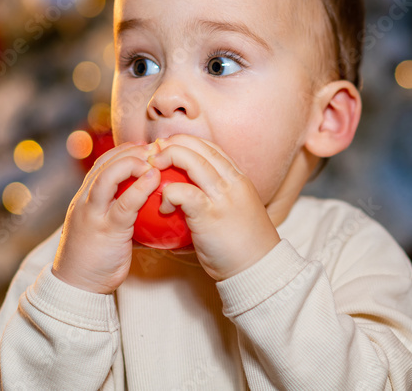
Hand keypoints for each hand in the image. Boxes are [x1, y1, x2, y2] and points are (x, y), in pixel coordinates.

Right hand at [52, 141, 161, 293]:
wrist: (77, 287)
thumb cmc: (95, 259)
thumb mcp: (103, 229)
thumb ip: (117, 213)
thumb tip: (145, 204)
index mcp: (84, 200)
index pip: (100, 165)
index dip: (121, 152)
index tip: (141, 148)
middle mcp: (85, 202)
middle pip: (103, 165)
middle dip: (128, 152)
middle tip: (152, 149)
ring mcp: (93, 215)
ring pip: (107, 177)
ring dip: (131, 163)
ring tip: (153, 160)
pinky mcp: (107, 230)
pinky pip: (124, 204)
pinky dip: (140, 188)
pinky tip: (154, 179)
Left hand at [147, 134, 280, 281]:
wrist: (258, 268)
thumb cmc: (243, 245)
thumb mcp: (235, 210)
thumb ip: (217, 197)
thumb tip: (190, 194)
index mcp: (239, 179)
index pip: (212, 148)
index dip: (189, 141)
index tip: (171, 145)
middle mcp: (232, 183)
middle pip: (200, 149)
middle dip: (175, 144)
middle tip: (155, 151)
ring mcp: (222, 197)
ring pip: (192, 163)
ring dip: (169, 158)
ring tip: (153, 168)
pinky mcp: (210, 215)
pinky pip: (183, 193)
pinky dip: (169, 194)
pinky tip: (163, 207)